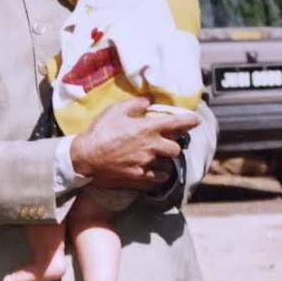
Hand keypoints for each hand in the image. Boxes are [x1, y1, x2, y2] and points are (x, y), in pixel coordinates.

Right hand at [69, 98, 199, 190]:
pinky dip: (159, 174)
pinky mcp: (140, 177)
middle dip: (174, 143)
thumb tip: (148, 102)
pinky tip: (154, 169)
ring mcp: (146, 164)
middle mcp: (151, 147)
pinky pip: (158, 178)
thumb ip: (136, 104)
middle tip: (166, 139)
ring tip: (158, 155)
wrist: (85, 158)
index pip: (176, 124)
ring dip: (166, 159)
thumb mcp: (115, 110)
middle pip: (176, 147)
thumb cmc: (100, 131)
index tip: (196, 120)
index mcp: (147, 129)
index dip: (189, 121)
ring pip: (168, 164)